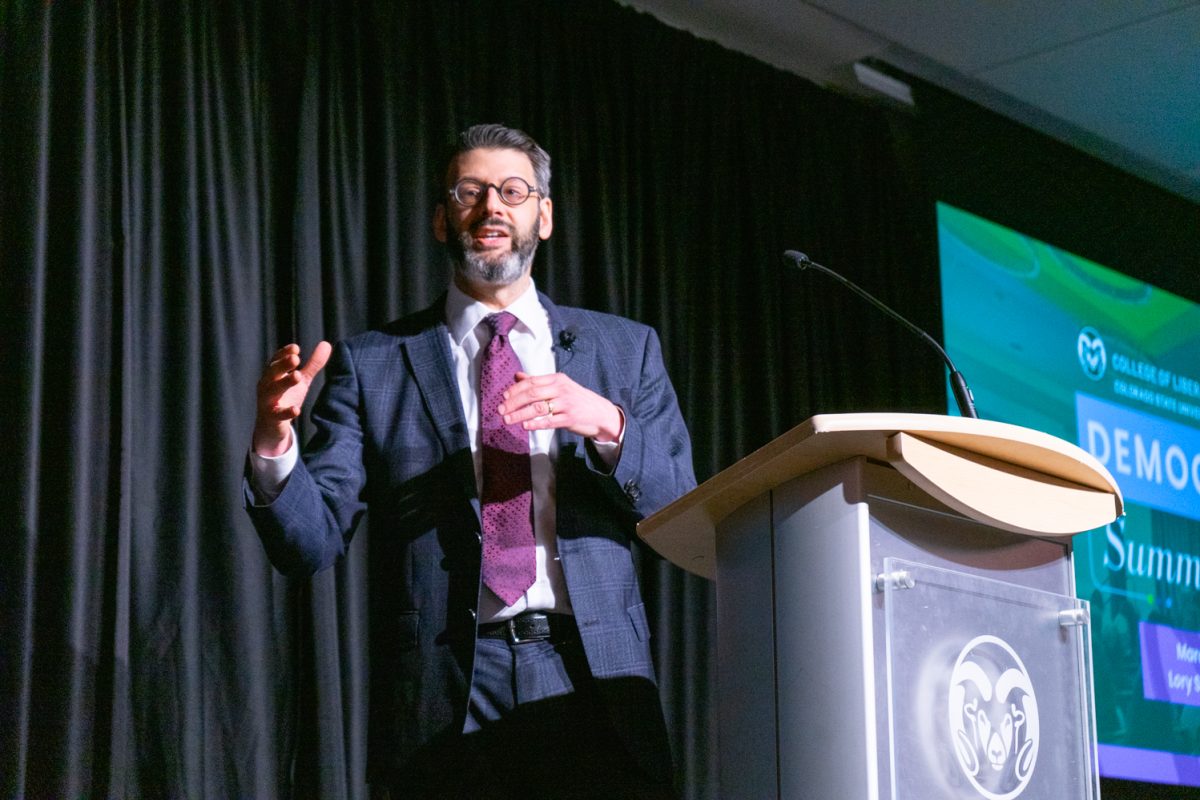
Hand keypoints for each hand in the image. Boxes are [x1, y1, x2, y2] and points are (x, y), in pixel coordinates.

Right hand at [253, 342, 331, 455]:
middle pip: (272, 372)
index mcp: (273, 374)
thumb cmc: (286, 397)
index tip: (295, 348)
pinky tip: (296, 410)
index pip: (276, 360)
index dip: (284, 354)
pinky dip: (286, 412)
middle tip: (296, 358)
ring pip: (272, 391)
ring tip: (298, 376)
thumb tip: (326, 344)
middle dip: (283, 364)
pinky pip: (277, 414)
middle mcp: (267, 385)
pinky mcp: (271, 418)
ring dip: (284, 383)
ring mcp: (267, 401)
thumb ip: (313, 364)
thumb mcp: (301, 380)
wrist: (272, 425)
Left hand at [497, 371, 623, 441]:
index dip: (516, 389)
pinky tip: (525, 426)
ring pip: (538, 408)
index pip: (532, 382)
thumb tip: (517, 376)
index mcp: (557, 379)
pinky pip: (549, 421)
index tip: (504, 397)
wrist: (600, 413)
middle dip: (513, 402)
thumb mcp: (559, 386)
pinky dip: (536, 424)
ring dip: (520, 414)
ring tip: (507, 419)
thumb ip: (538, 382)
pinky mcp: (570, 418)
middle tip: (500, 410)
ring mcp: (566, 404)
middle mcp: (561, 389)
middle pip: (532, 394)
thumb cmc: (576, 399)